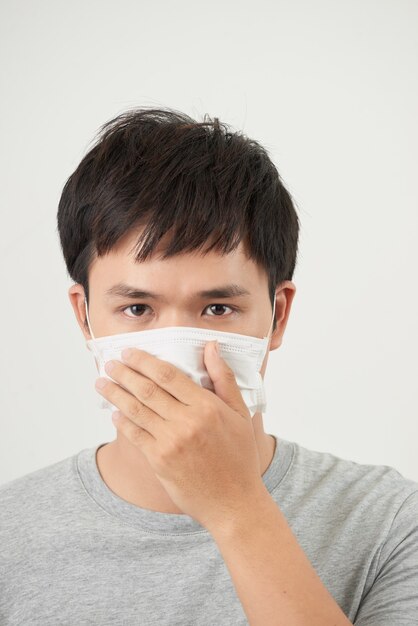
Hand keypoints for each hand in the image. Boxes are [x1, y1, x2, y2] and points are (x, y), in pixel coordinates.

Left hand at [95, 341, 267, 531]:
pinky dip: (122, 421)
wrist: (234, 502)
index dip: (144, 361)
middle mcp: (187, 422)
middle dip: (124, 373)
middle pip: (147, 389)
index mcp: (207, 406)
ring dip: (115, 393)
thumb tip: (211, 347)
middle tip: (109, 363)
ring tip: (102, 383)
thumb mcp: (240, 413)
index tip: (129, 352)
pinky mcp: (159, 461)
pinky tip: (114, 412)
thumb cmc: (239, 456)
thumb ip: (224, 378)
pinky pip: (135, 435)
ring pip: (135, 410)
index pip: (168, 375)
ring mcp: (170, 442)